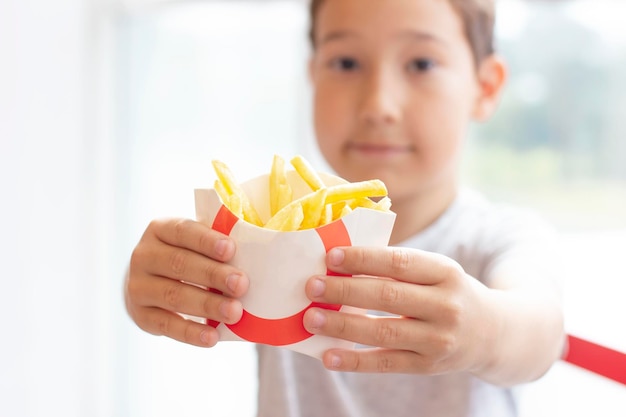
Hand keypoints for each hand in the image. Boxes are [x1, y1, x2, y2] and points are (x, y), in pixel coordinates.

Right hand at [125, 218, 248, 346]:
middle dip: (212, 275)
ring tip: (234, 312)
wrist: (150, 283)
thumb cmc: (187, 258)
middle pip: (179, 263)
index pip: (182, 231)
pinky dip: (191, 332)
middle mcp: (143, 256)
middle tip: (241, 284)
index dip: (206, 241)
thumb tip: (254, 259)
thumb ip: (216, 247)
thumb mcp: (195, 244)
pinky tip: (212, 337)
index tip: (230, 250)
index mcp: (159, 229)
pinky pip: (166, 325)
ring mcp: (137, 287)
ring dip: (206, 305)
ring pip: (173, 295)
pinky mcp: (140, 315)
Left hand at [302, 246, 495, 374]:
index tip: (331, 257)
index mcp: (445, 272)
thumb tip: (339, 264)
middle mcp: (445, 305)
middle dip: (345, 290)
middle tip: (312, 286)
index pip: (400, 262)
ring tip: (311, 318)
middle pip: (388, 296)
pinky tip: (328, 356)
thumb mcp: (436, 271)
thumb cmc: (448, 293)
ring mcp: (439, 339)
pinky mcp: (428, 366)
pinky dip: (355, 361)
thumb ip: (397, 267)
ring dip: (343, 325)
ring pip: (384, 331)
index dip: (364, 259)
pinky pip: (387, 363)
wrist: (493, 333)